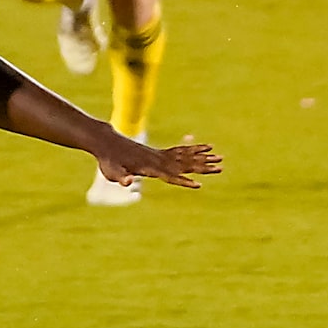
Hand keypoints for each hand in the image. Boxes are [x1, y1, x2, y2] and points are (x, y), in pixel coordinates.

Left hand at [95, 132, 221, 190]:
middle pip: (185, 164)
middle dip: (204, 167)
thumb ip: (121, 177)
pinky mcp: (159, 151)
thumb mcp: (111, 172)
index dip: (184, 181)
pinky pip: (181, 150)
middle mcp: (159, 159)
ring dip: (204, 157)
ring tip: (220, 157)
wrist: (106, 141)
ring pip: (187, 156)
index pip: (171, 176)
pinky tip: (205, 147)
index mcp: (150, 167)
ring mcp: (160, 154)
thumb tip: (127, 182)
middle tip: (221, 167)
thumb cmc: (108, 160)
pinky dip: (194, 149)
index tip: (199, 185)